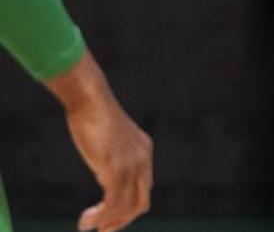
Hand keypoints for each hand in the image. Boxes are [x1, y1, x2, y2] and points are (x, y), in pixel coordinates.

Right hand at [46, 53, 152, 231]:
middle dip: (122, 221)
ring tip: (86, 226)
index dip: (128, 208)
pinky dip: (100, 216)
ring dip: (106, 222)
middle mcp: (142, 159)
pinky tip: (85, 221)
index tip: (108, 218)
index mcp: (144, 152)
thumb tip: (105, 171)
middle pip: (141, 202)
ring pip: (125, 207)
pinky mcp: (115, 167)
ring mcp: (130, 164)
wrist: (90, 99)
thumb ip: (113, 155)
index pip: (144, 189)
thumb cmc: (93, 115)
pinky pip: (112, 202)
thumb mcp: (110, 138)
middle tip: (102, 231)